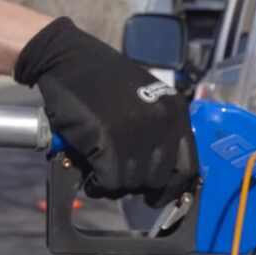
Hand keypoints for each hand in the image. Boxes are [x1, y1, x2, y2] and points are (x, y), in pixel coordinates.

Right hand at [14, 17, 196, 205]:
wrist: (68, 58)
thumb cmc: (103, 81)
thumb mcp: (147, 100)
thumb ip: (158, 131)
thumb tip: (159, 174)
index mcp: (176, 114)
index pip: (187, 167)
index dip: (172, 187)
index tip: (157, 196)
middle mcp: (163, 124)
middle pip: (157, 179)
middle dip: (135, 184)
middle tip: (116, 176)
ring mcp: (137, 132)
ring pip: (132, 183)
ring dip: (114, 184)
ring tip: (100, 172)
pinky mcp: (109, 140)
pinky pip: (109, 181)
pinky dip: (97, 185)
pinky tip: (90, 174)